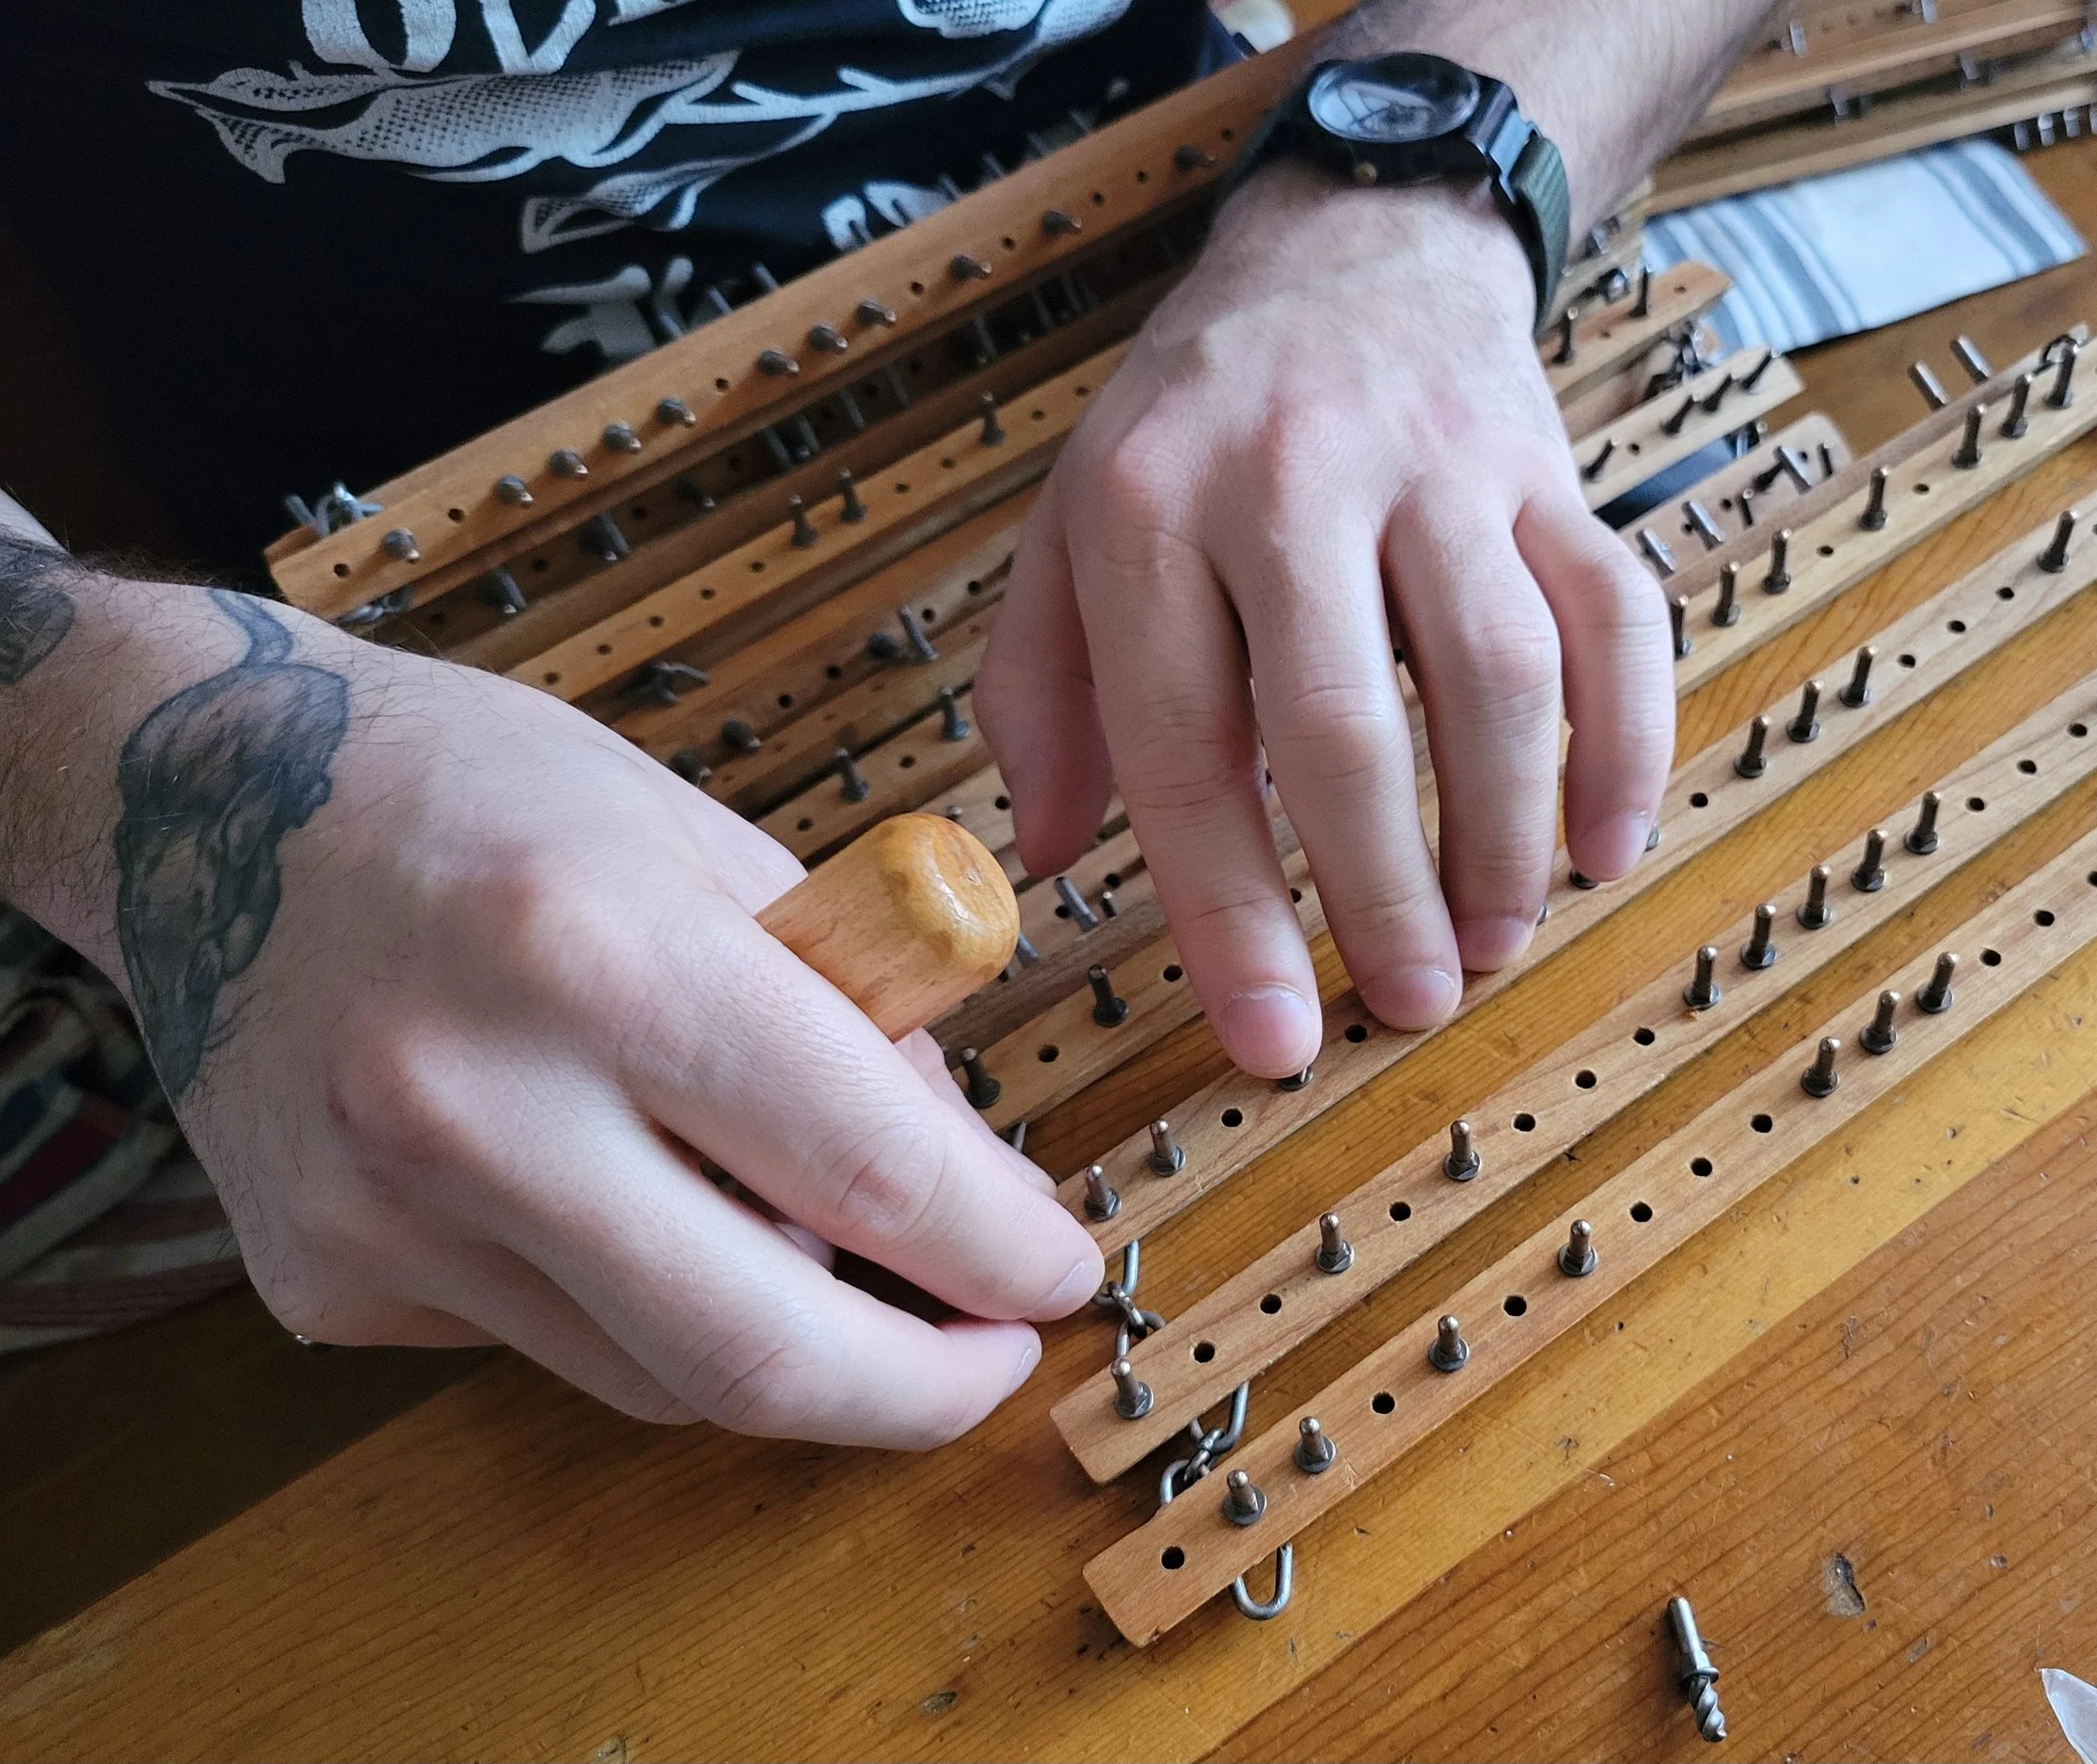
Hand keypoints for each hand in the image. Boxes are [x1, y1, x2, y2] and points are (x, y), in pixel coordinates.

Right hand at [121, 600, 1104, 1445]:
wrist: (203, 801)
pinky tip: (637, 1205)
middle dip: (925, 1390)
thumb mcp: (710, 843)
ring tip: (834, 1260)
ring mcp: (385, 1214)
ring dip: (793, 1348)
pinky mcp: (325, 1282)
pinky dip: (646, 1306)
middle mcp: (478, 1103)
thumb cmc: (483, 791)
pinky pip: (554, 1345)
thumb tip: (961, 1182)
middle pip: (766, 1354)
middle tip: (992, 1357)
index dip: (1004, 1252)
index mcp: (607, 953)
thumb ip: (849, 1016)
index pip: (871, 1173)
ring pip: (666, 1379)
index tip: (1060, 1270)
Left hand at [979, 168, 1674, 1078]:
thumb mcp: (1067, 527)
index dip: (1227, 908)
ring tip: (1494, 939)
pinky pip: (1617, 614)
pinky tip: (1607, 843)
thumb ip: (1040, 689)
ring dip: (1506, 834)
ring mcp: (1437, 469)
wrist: (1349, 249)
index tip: (1271, 1035)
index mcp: (1148, 511)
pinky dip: (1630, 740)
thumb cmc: (1195, 423)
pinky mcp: (1547, 473)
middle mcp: (1292, 481)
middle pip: (1345, 724)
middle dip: (1381, 893)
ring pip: (1499, 675)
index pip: (1179, 742)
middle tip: (1407, 1004)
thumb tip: (1046, 858)